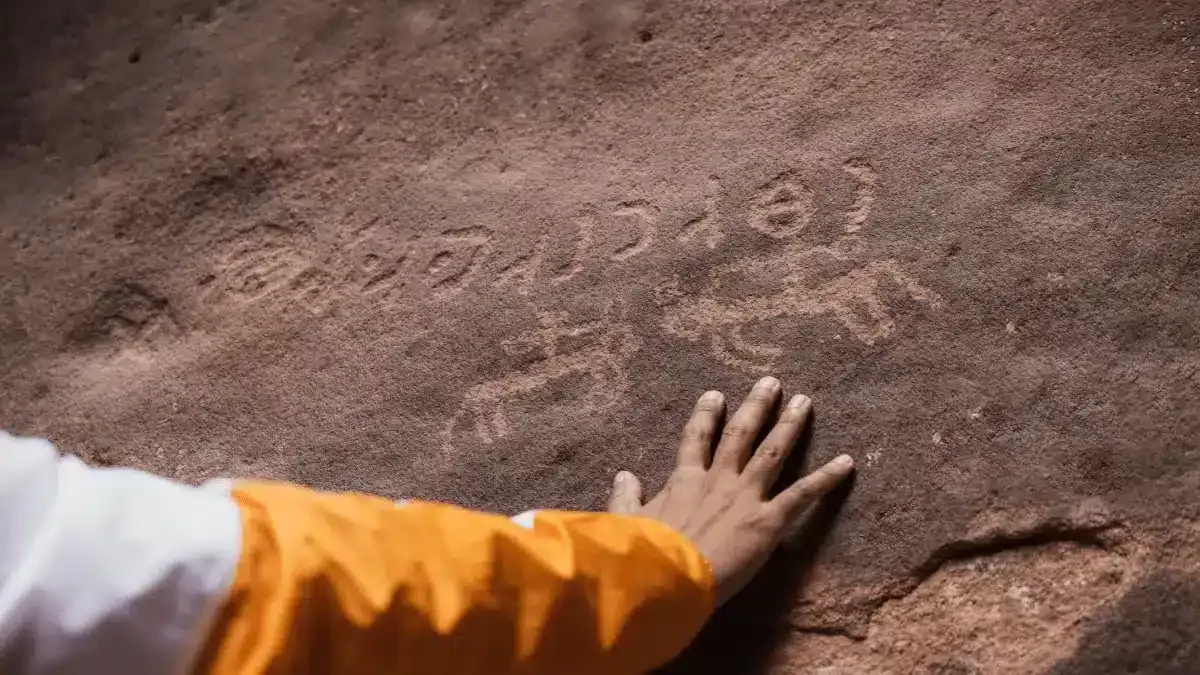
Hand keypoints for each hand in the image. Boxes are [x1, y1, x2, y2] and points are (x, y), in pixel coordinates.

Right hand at [607, 376, 853, 604]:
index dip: (706, 416)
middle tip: (771, 383)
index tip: (715, 395)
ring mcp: (745, 497)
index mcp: (684, 480)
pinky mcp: (768, 521)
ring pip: (772, 451)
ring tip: (804, 402)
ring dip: (790, 425)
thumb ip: (626, 497)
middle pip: (741, 434)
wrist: (665, 577)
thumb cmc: (643, 554)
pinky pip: (802, 494)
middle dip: (756, 406)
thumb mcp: (627, 521)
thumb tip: (623, 475)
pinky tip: (847, 462)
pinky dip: (826, 478)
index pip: (696, 439)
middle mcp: (718, 479)